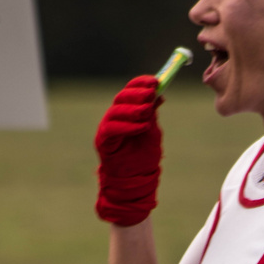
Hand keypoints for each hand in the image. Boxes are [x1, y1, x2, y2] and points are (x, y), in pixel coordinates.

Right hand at [94, 76, 162, 225]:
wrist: (135, 182)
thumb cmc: (144, 159)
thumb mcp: (153, 133)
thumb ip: (153, 115)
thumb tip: (159, 94)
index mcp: (127, 112)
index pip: (131, 92)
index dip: (141, 84)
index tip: (156, 81)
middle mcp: (115, 117)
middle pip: (122, 98)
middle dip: (137, 93)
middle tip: (152, 92)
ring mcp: (107, 129)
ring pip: (116, 111)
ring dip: (133, 109)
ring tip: (148, 111)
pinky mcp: (103, 142)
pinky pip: (112, 129)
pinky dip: (128, 126)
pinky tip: (142, 126)